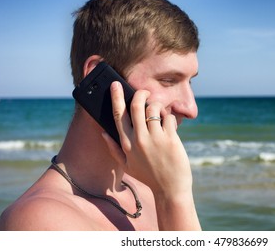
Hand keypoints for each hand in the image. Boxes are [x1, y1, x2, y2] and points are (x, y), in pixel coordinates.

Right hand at [103, 81, 192, 199]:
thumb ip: (114, 149)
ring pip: (154, 108)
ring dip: (157, 106)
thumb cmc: (149, 176)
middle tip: (145, 92)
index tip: (115, 85)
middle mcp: (139, 139)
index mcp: (126, 144)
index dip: (116, 97)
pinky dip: (169, 117)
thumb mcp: (127, 166)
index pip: (118, 115)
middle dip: (141, 93)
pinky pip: (169, 118)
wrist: (170, 189)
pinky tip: (169, 125)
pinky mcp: (171, 139)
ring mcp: (155, 139)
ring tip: (160, 114)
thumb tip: (103, 133)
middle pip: (136, 105)